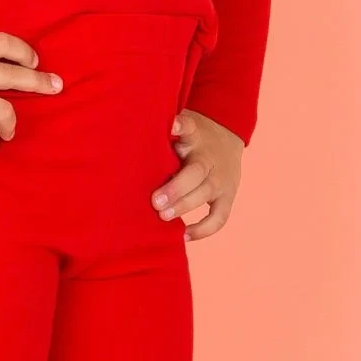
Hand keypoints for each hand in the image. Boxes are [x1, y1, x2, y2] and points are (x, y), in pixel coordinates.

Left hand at [151, 107, 243, 238]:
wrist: (227, 139)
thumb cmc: (191, 137)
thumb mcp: (179, 127)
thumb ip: (162, 133)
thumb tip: (132, 134)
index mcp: (195, 136)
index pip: (189, 127)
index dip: (181, 125)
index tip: (172, 125)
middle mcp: (210, 158)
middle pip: (197, 171)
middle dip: (176, 188)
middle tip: (155, 201)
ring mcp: (222, 178)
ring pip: (207, 193)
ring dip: (185, 206)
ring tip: (164, 216)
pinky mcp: (228, 196)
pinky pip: (220, 216)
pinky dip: (204, 229)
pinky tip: (184, 235)